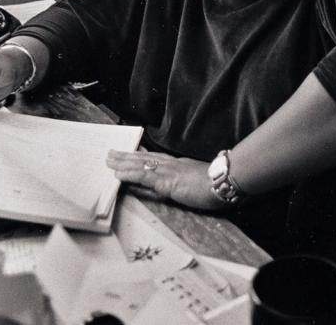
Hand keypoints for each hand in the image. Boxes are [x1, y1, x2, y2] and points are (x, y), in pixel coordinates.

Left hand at [106, 150, 225, 210]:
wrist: (226, 181)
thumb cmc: (218, 182)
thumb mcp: (200, 178)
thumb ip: (190, 179)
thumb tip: (184, 182)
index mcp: (180, 165)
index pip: (156, 159)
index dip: (141, 156)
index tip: (129, 153)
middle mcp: (172, 164)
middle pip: (145, 158)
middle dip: (127, 156)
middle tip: (111, 153)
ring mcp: (168, 171)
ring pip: (141, 165)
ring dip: (123, 162)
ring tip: (109, 160)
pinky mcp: (167, 181)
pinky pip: (144, 176)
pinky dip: (130, 174)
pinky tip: (118, 174)